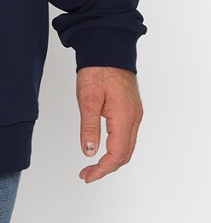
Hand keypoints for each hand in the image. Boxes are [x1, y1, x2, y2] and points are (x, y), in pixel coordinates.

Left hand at [76, 65, 142, 182]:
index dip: (102, 169)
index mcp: (124, 117)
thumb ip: (89, 127)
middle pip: (124, 154)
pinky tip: (104, 147)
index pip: (116, 155)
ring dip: (112, 158)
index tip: (87, 175)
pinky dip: (116, 147)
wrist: (108, 47)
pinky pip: (127, 135)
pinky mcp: (131, 108)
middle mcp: (134, 118)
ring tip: (93, 164)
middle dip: (106, 167)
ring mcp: (135, 113)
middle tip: (87, 173)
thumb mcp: (88, 98)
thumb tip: (89, 152)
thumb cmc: (97, 69)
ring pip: (127, 146)